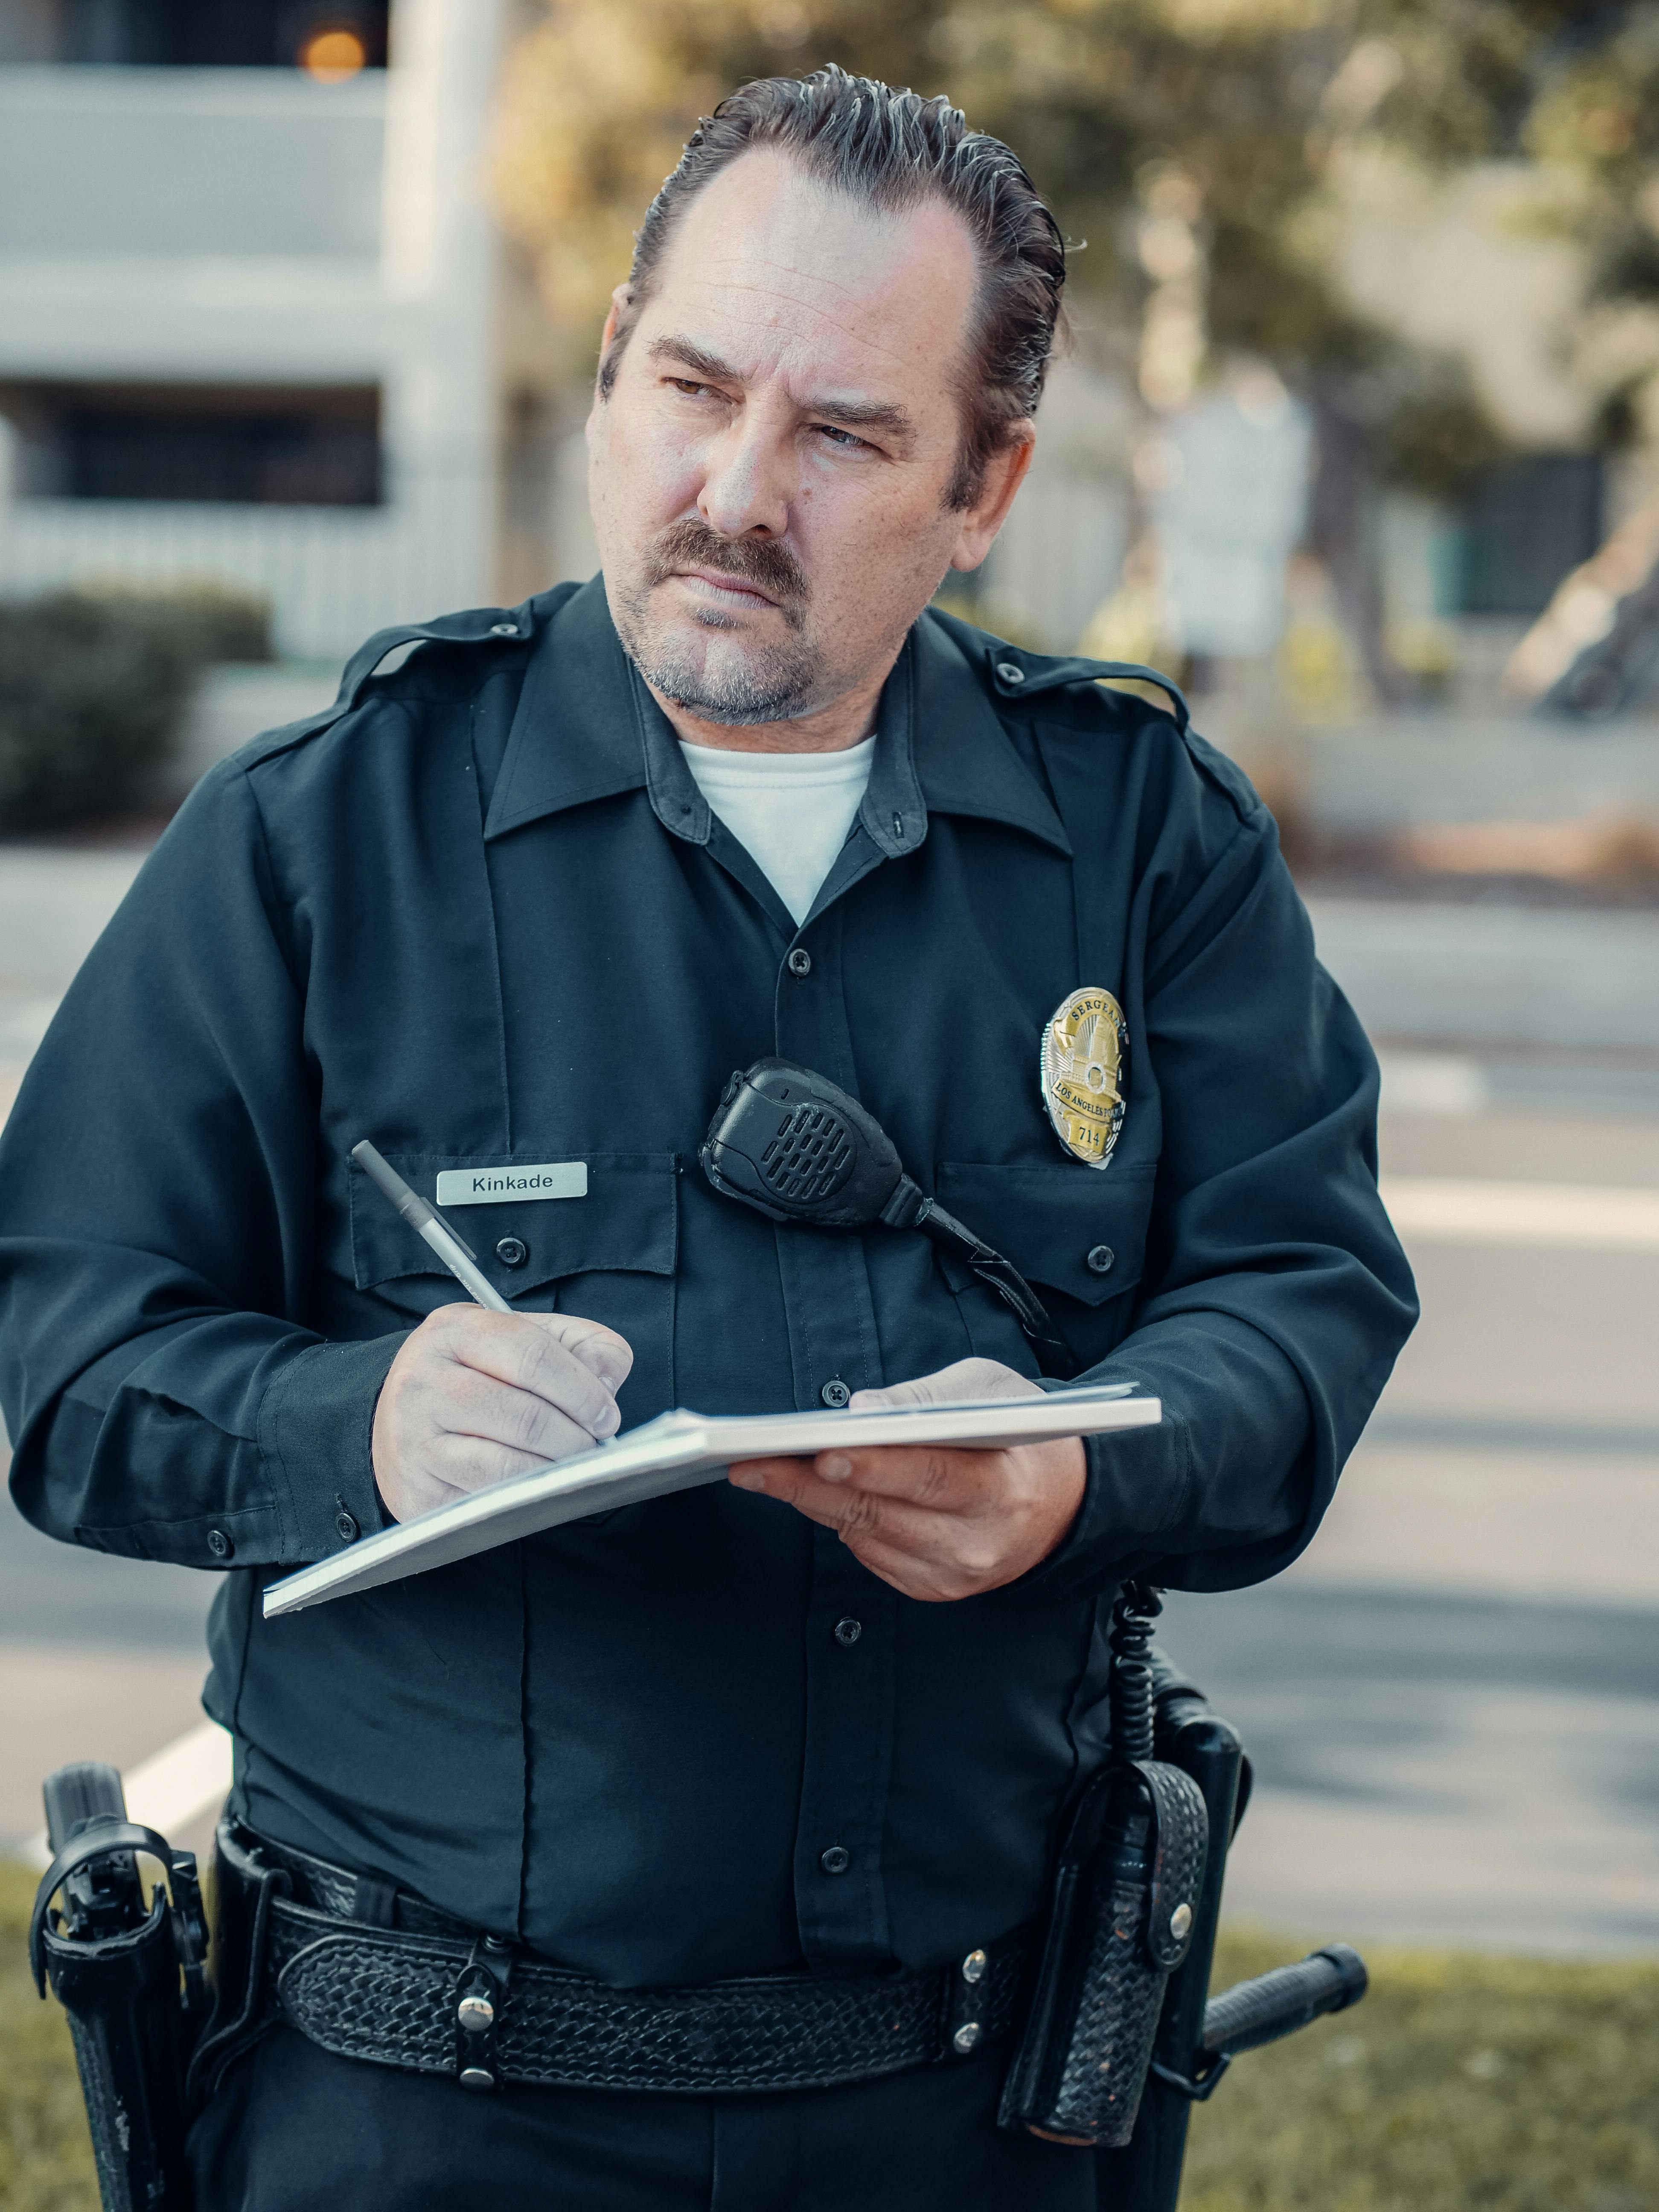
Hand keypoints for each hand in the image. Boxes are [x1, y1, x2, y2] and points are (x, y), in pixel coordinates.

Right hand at [372, 1305, 633, 1522]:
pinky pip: (487, 1497)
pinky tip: (534, 1483)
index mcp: (454, 1330)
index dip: (583, 1389)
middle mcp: (423, 1380)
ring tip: (568, 1463)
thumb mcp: (525, 1338)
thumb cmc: (478, 1374)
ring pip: (507, 1463)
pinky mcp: (416, 1489)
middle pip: (525, 1415)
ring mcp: (412, 1438)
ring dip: (554, 1469)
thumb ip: (580, 1345)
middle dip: (576, 1436)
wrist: (403, 1418)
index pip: (533, 1356)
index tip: (606, 1413)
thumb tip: (608, 1380)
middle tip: (593, 1444)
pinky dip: (523, 1494)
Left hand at [728, 1358, 1084, 1601]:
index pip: (931, 1478)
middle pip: (881, 1514)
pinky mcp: (930, 1588)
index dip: (874, 1467)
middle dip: (809, 1486)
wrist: (1062, 1502)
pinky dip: (839, 1518)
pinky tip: (815, 1492)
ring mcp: (952, 1574)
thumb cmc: (1021, 1435)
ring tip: (762, 1469)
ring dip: (810, 1501)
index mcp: (1003, 1488)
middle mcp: (977, 1543)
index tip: (821, 1452)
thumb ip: (926, 1400)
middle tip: (753, 1462)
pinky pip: (868, 1552)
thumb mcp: (989, 1393)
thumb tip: (859, 1411)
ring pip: (863, 1535)